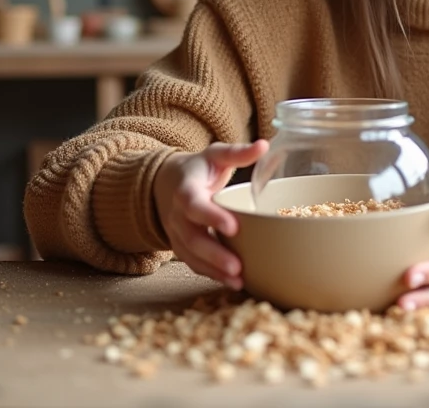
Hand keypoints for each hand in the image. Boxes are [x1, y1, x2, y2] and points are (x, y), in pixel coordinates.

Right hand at [152, 140, 268, 289]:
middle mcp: (177, 215)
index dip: (211, 216)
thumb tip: (263, 145)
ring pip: (191, 255)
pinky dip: (211, 275)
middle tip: (237, 266)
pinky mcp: (181, 247)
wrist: (165, 184)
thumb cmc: (198, 169)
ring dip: (213, 270)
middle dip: (213, 254)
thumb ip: (237, 152)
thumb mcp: (215, 155)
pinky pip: (194, 264)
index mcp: (185, 189)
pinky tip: (233, 283)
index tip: (233, 227)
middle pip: (191, 237)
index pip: (193, 204)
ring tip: (238, 280)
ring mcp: (177, 234)